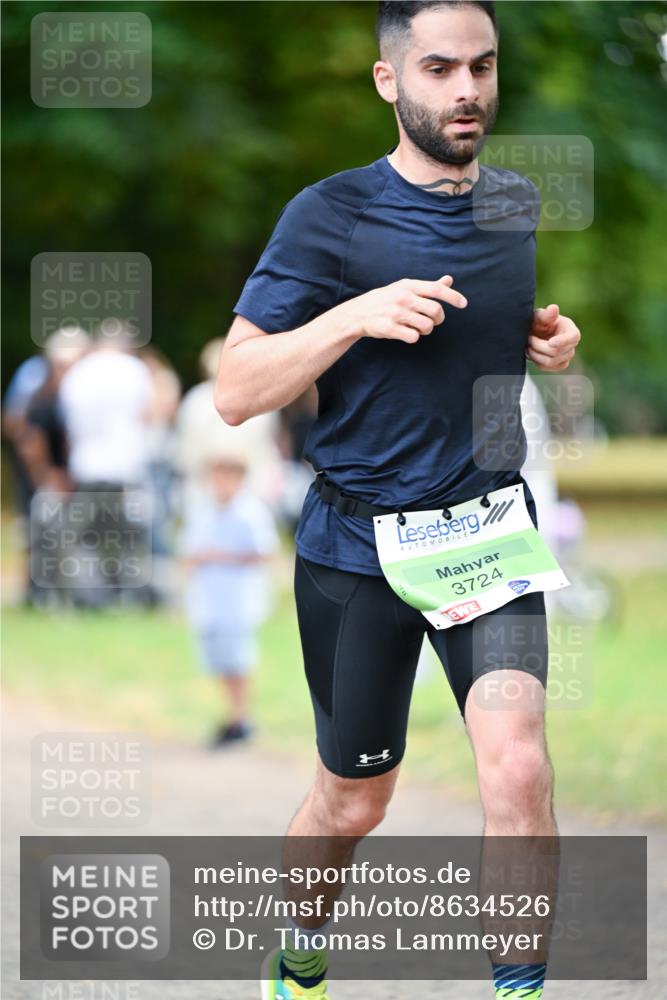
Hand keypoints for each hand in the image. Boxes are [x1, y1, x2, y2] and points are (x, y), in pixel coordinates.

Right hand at [341, 274, 467, 344]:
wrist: (358, 313)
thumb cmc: (387, 299)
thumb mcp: (405, 288)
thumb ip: (428, 286)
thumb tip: (449, 280)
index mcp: (408, 285)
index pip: (436, 290)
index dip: (453, 296)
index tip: (464, 304)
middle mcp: (403, 298)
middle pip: (436, 311)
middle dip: (439, 319)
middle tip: (433, 321)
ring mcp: (396, 313)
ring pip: (427, 326)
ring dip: (427, 330)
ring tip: (418, 328)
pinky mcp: (390, 328)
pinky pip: (414, 337)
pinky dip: (414, 337)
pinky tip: (407, 333)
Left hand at [526, 304, 580, 370]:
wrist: (535, 333)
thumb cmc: (539, 322)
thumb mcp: (540, 316)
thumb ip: (546, 314)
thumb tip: (553, 308)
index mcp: (571, 330)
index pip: (573, 338)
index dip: (562, 341)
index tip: (550, 342)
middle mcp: (572, 345)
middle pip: (556, 352)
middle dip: (539, 345)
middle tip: (529, 338)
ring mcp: (566, 356)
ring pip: (550, 362)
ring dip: (535, 354)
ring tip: (528, 345)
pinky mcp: (558, 365)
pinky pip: (546, 367)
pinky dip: (536, 361)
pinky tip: (532, 352)